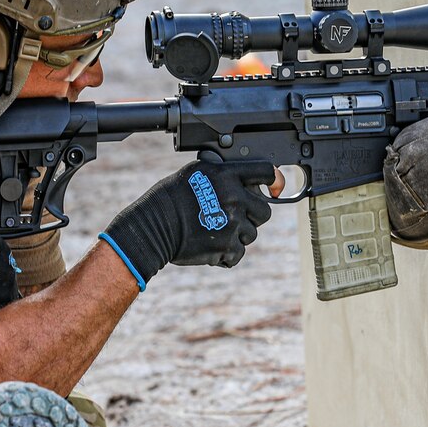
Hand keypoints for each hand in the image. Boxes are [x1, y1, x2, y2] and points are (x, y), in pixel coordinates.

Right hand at [102, 159, 275, 286]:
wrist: (152, 227)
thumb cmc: (169, 198)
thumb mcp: (196, 173)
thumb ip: (222, 173)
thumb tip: (242, 175)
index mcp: (226, 175)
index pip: (265, 172)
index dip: (273, 181)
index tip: (274, 189)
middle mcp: (234, 197)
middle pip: (264, 211)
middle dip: (252, 216)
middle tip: (231, 217)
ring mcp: (232, 223)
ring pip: (252, 234)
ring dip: (237, 236)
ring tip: (214, 231)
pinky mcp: (227, 246)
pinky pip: (239, 253)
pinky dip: (226, 254)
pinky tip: (210, 245)